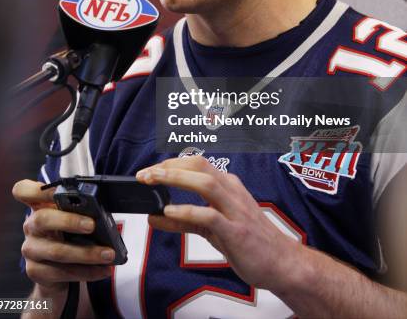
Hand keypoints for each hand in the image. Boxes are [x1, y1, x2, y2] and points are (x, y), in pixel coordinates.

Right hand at [12, 179, 114, 291]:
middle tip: (92, 225)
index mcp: (39, 206)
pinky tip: (102, 269)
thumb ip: (80, 209)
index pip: (24, 191)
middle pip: (42, 219)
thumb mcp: (71, 217)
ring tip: (108, 254)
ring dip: (87, 253)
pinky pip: (62, 273)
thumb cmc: (67, 235)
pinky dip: (87, 271)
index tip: (58, 190)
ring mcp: (31, 249)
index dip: (38, 189)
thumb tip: (101, 210)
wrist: (54, 271)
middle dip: (70, 221)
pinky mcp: (35, 271)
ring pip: (57, 251)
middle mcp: (31, 226)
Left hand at [136, 156, 300, 288]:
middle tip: (144, 174)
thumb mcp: (212, 229)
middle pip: (199, 165)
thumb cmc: (249, 242)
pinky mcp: (236, 231)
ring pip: (205, 182)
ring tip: (153, 182)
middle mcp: (232, 191)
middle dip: (169, 166)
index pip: (196, 163)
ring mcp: (235, 210)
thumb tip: (155, 217)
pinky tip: (170, 212)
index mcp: (227, 186)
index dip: (169, 164)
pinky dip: (188, 211)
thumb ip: (185, 221)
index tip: (148, 172)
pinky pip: (210, 215)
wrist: (282, 263)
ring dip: (176, 179)